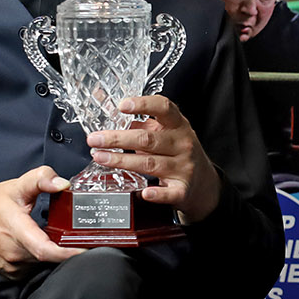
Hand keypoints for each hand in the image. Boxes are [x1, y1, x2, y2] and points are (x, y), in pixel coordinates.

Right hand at [0, 166, 82, 275]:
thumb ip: (40, 179)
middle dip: (66, 248)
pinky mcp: (10, 273)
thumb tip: (62, 183)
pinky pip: (33, 268)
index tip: (86, 250)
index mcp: (16, 230)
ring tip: (55, 238)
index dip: (67, 253)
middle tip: (78, 236)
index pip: (45, 249)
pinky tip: (39, 245)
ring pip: (42, 263)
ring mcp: (11, 266)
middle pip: (50, 256)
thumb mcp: (15, 187)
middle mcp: (14, 253)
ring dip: (52, 253)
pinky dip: (40, 258)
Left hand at [86, 96, 221, 222]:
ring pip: (150, 164)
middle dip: (118, 139)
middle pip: (147, 139)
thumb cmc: (177, 151)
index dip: (143, 105)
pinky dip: (157, 194)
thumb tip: (107, 107)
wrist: (203, 183)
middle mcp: (182, 144)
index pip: (164, 108)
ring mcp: (183, 167)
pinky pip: (169, 193)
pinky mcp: (182, 190)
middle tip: (95, 139)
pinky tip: (144, 192)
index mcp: (178, 125)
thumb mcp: (165, 132)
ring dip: (122, 161)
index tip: (122, 105)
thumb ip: (140, 122)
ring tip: (100, 158)